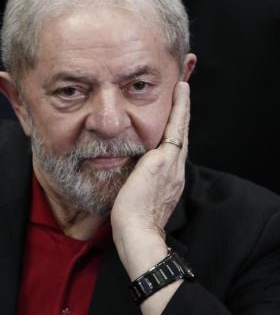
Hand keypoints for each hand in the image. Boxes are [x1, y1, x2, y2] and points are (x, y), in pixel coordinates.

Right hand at [111, 81, 189, 275]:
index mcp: (169, 162)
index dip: (180, 106)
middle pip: (182, 133)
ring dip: (178, 124)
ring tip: (175, 110)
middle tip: (182, 92)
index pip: (178, 127)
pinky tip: (165, 142)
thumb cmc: (134, 205)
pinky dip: (172, 141)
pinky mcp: (167, 186)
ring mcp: (173, 177)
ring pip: (179, 144)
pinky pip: (174, 156)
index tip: (182, 87)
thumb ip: (157, 156)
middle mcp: (176, 168)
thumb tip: (164, 143)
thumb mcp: (144, 174)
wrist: (137, 232)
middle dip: (183, 111)